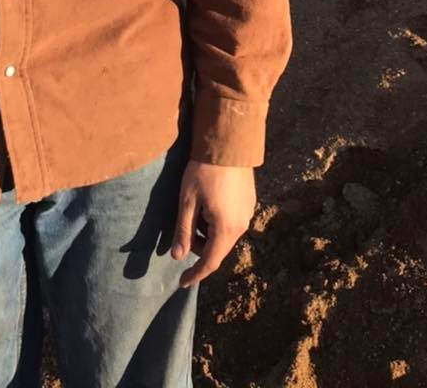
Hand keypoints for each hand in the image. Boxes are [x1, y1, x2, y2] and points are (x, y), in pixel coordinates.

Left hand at [171, 160, 255, 289]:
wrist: (228, 143)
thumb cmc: (204, 171)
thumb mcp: (187, 201)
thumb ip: (183, 230)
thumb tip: (176, 257)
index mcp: (226, 229)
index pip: (210, 262)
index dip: (195, 274)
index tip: (182, 283)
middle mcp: (242, 225)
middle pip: (218, 248)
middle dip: (199, 245)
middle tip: (185, 226)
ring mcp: (248, 213)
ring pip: (225, 234)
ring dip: (208, 231)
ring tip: (197, 207)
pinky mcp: (250, 201)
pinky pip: (232, 221)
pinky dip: (218, 220)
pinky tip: (209, 200)